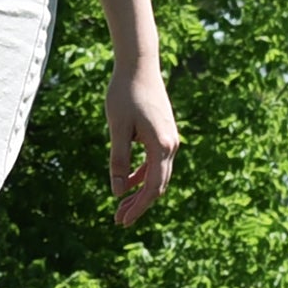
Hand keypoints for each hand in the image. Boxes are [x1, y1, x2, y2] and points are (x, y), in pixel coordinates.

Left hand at [107, 61, 179, 225]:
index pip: (152, 187)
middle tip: (118, 221)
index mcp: (161, 145)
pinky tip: (127, 185)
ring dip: (140, 192)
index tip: (122, 222)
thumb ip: (118, 161)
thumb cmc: (124, 94)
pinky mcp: (163, 133)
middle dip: (139, 205)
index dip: (138, 207)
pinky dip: (142, 176)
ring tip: (120, 208)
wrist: (139, 65)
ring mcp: (169, 138)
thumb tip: (118, 192)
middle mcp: (170, 144)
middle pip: (158, 185)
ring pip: (157, 175)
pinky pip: (155, 163)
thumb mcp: (116, 129)